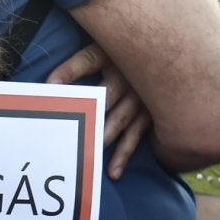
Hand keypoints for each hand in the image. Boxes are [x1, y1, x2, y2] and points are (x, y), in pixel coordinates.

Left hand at [46, 44, 150, 179]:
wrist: (169, 54)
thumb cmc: (126, 55)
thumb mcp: (106, 48)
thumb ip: (79, 64)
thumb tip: (50, 84)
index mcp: (114, 56)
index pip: (88, 60)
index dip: (69, 70)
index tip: (51, 84)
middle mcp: (129, 76)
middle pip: (106, 96)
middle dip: (91, 113)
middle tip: (74, 131)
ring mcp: (142, 96)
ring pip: (121, 119)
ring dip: (106, 137)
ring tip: (91, 155)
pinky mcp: (151, 113)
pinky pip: (137, 135)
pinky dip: (125, 153)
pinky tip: (114, 172)